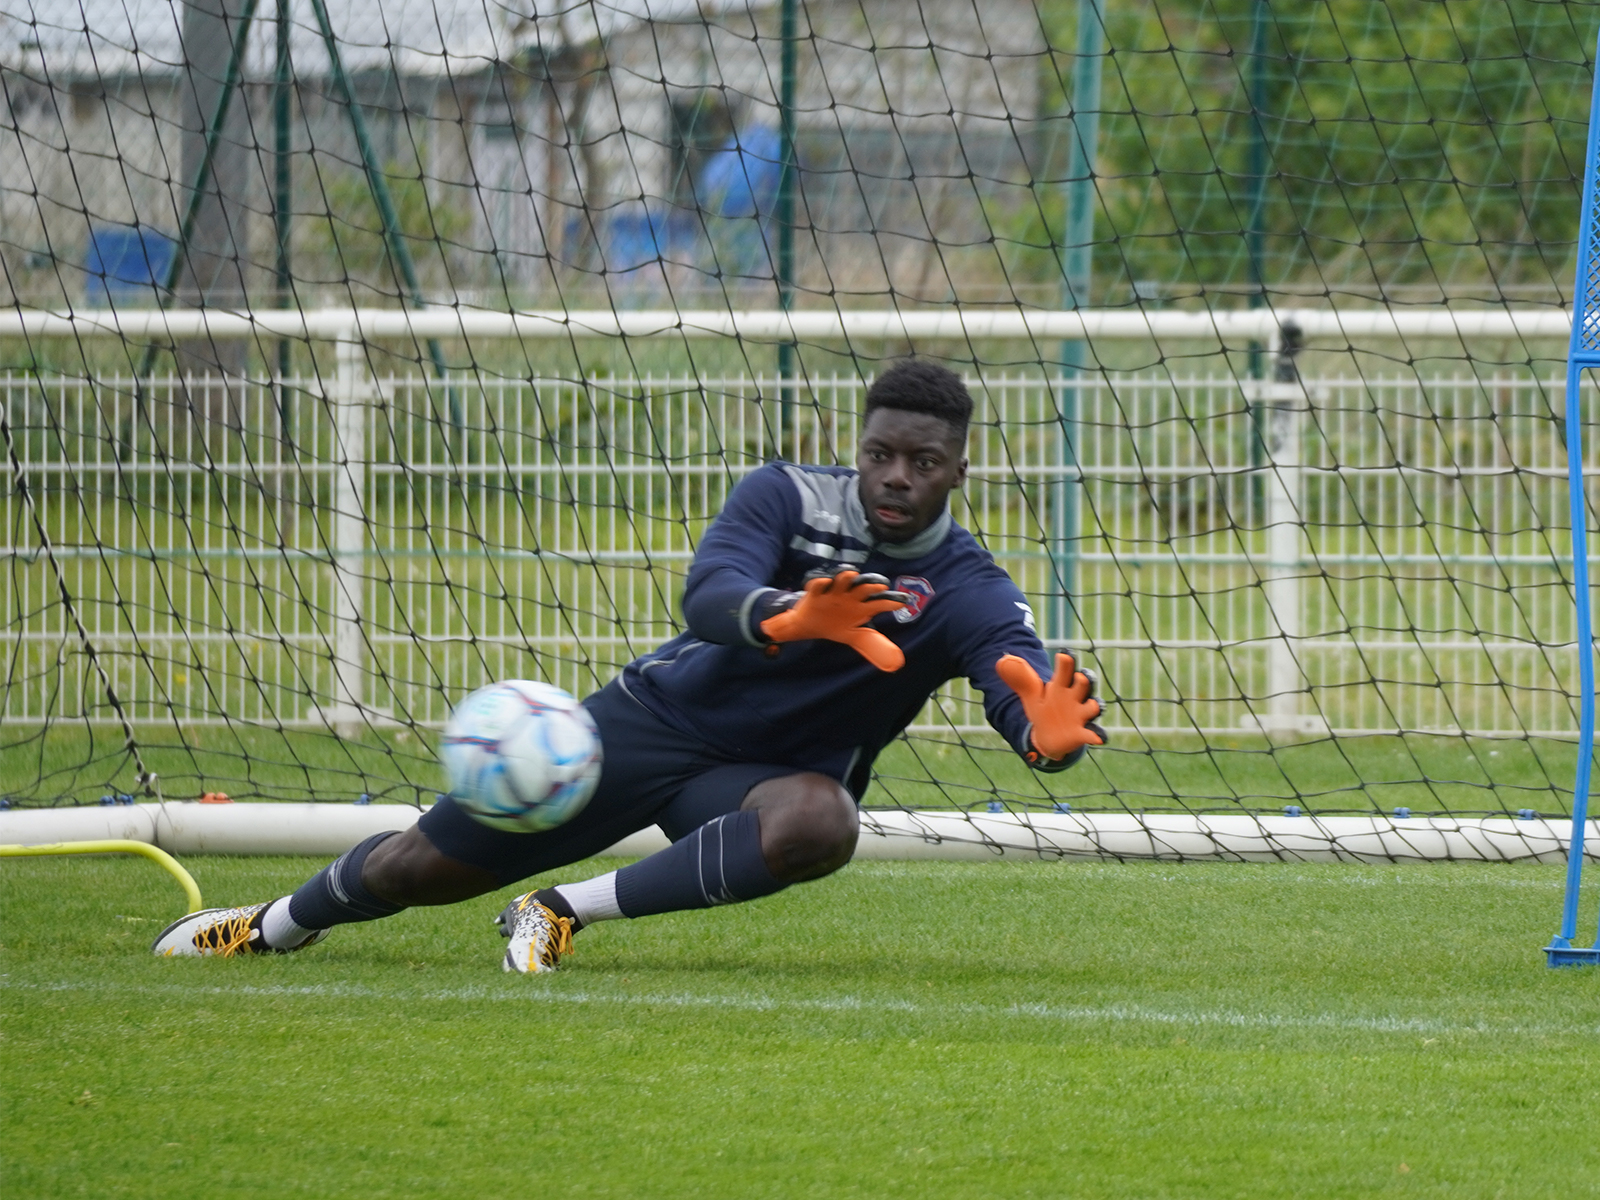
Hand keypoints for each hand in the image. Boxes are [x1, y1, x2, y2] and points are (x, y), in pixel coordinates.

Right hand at [760, 570, 908, 671]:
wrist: (809, 625)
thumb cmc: (834, 626)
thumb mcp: (852, 636)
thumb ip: (869, 642)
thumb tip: (895, 662)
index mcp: (859, 608)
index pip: (878, 604)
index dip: (890, 604)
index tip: (903, 603)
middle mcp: (849, 597)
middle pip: (862, 589)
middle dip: (871, 587)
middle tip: (881, 587)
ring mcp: (833, 594)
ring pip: (842, 582)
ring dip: (847, 578)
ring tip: (852, 575)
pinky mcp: (816, 594)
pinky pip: (818, 586)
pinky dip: (821, 583)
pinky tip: (826, 582)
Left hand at [995, 652, 1105, 760]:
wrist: (1047, 736)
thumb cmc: (1043, 710)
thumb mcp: (1031, 695)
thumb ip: (1020, 679)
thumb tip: (1002, 660)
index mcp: (1061, 686)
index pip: (1066, 670)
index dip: (1066, 662)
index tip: (1063, 655)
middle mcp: (1074, 697)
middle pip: (1084, 684)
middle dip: (1084, 679)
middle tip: (1079, 677)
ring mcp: (1080, 715)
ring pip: (1093, 706)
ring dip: (1094, 706)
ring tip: (1094, 706)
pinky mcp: (1082, 732)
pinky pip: (1093, 733)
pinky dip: (1097, 735)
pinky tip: (1099, 738)